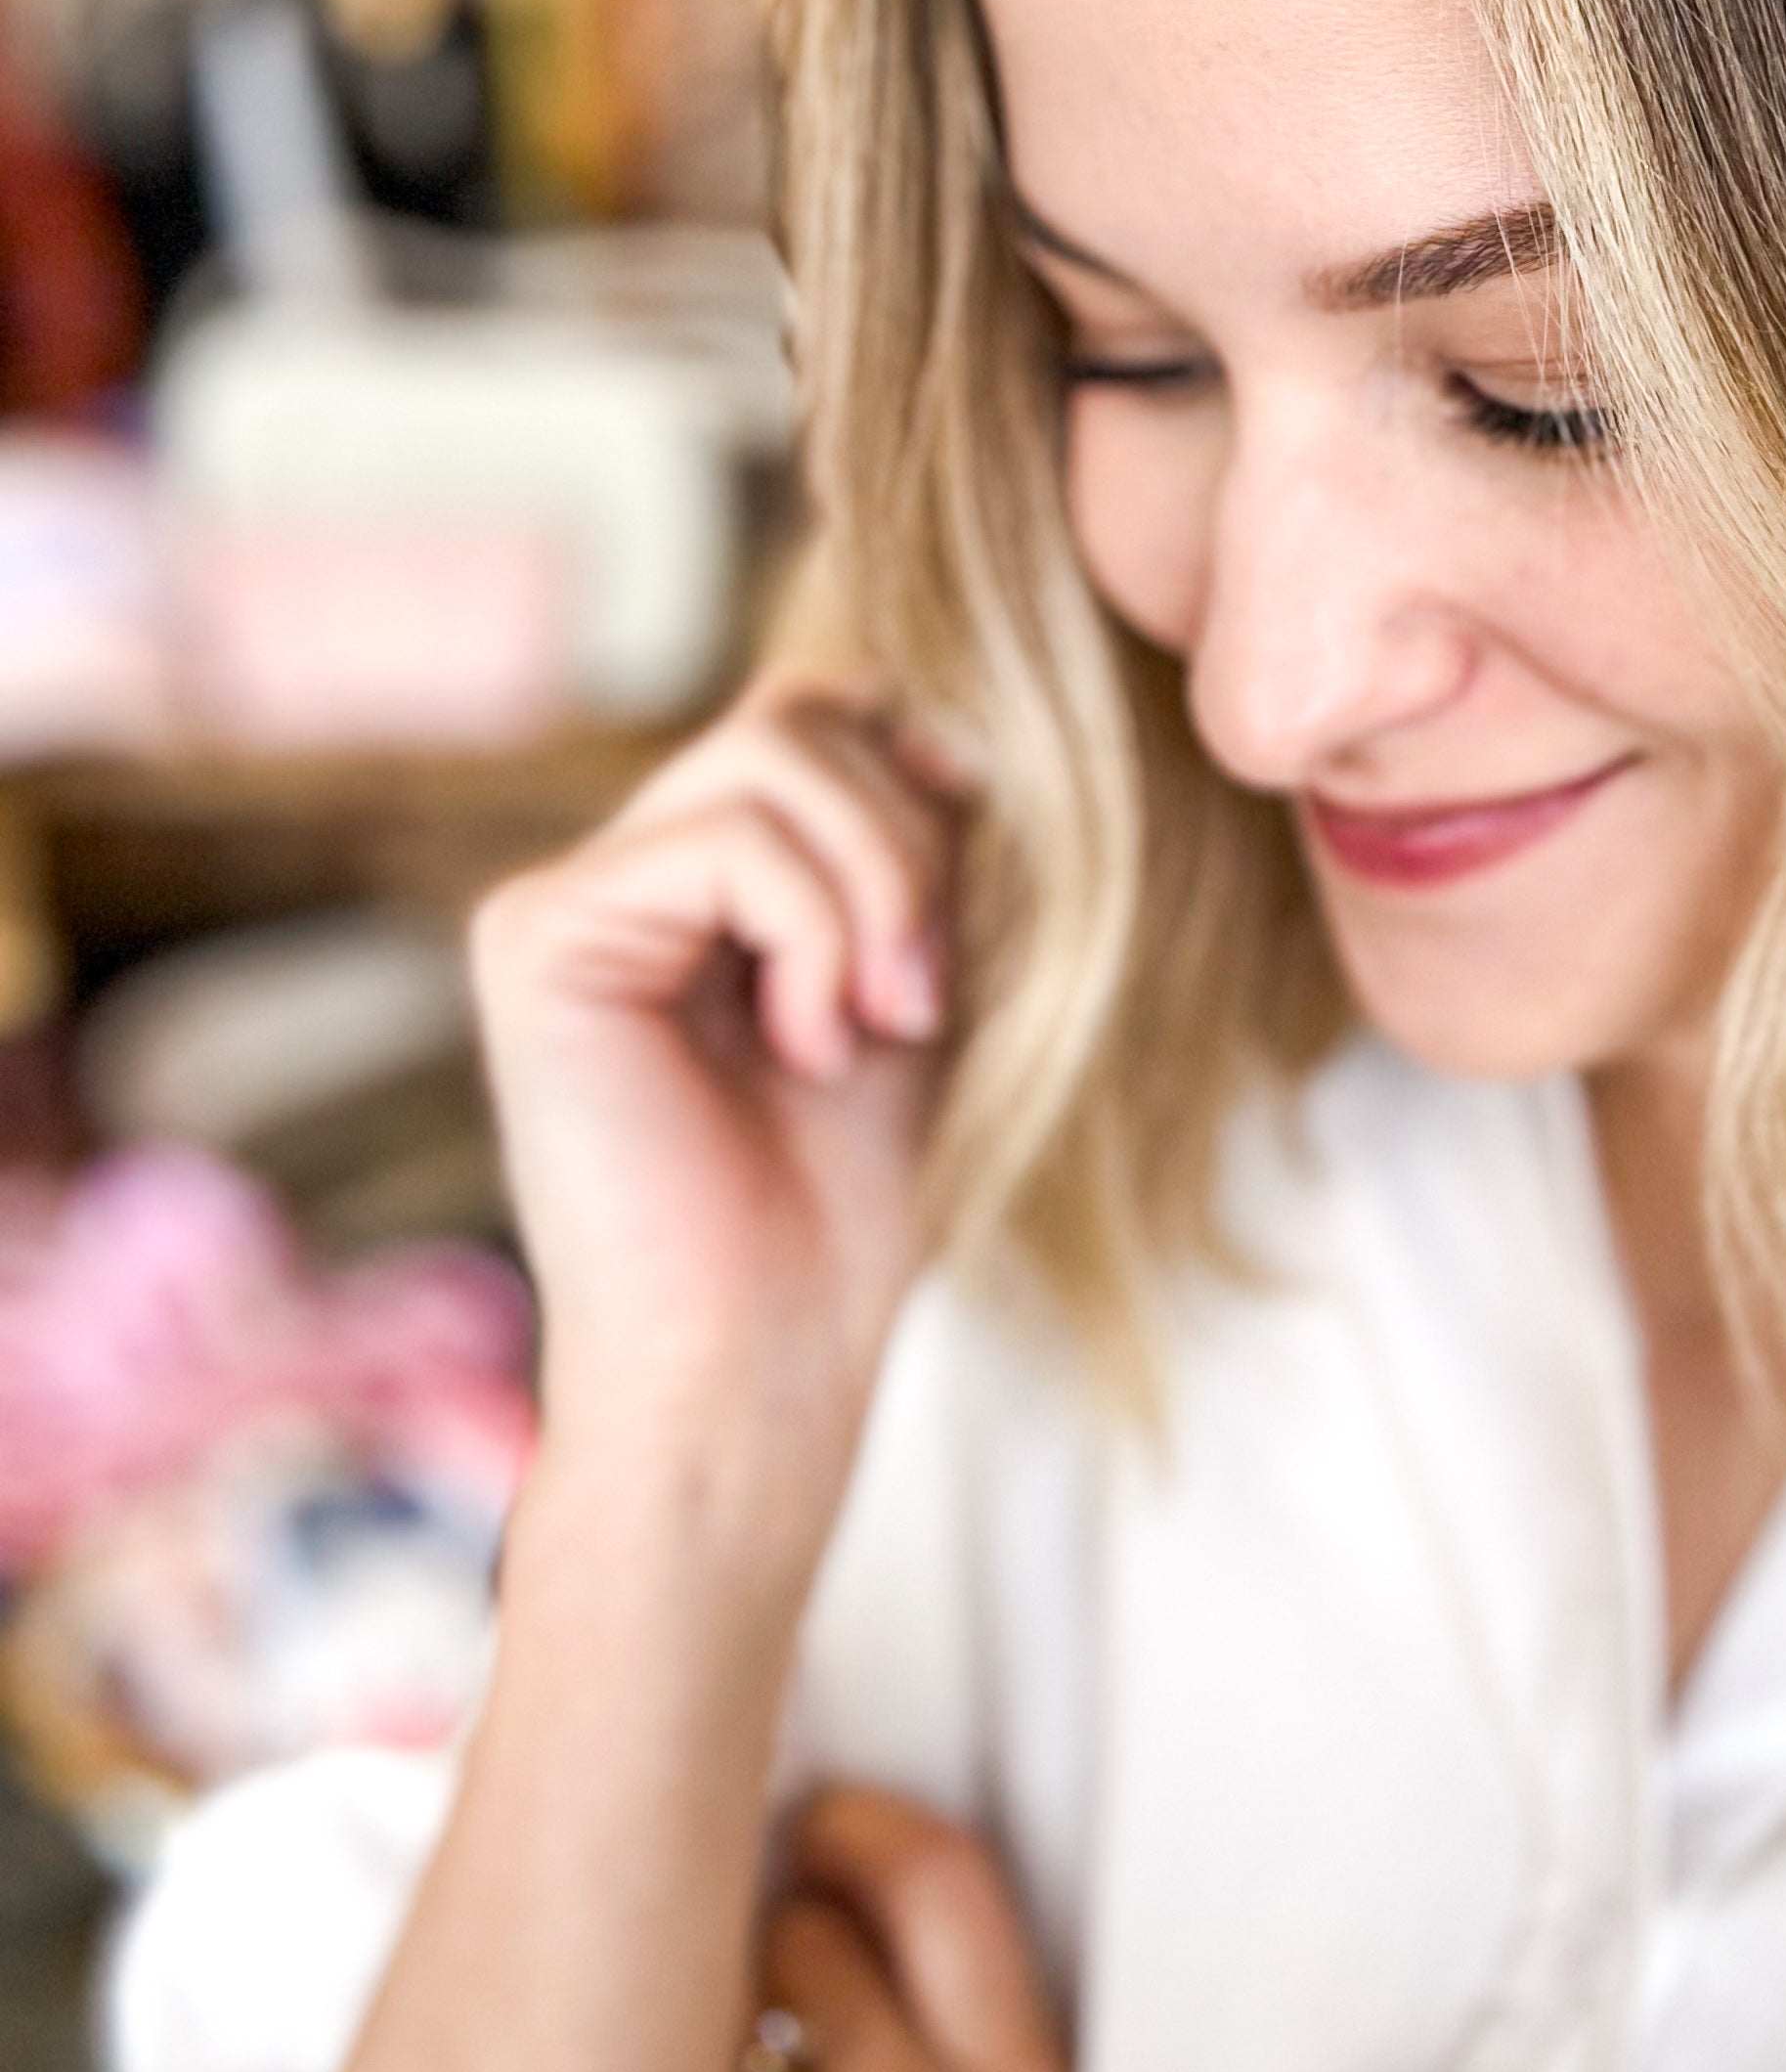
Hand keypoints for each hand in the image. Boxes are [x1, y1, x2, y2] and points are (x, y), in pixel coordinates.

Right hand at [469, 680, 964, 1565]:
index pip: (823, 719)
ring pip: (772, 753)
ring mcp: (564, 900)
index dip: (924, 783)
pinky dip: (815, 932)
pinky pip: (726, 837)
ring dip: (876, 889)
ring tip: (876, 1022)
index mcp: (700, 885)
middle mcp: (617, 876)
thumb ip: (915, 848)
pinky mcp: (535, 935)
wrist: (762, 1358)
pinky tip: (807, 1046)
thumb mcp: (913, 981)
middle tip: (922, 994)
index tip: (965, 925)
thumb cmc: (840, 1206)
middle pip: (801, 713)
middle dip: (910, 841)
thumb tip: (946, 717)